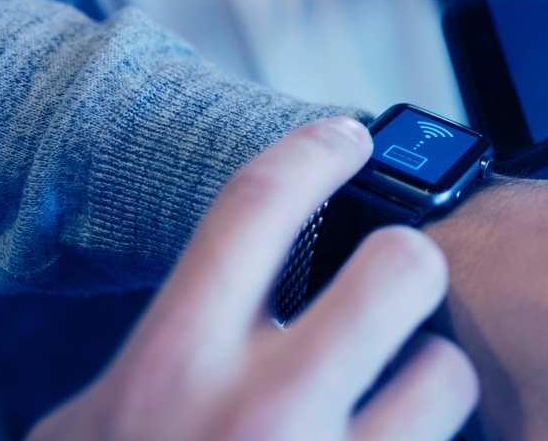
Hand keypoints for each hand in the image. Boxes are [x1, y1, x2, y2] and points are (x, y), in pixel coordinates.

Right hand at [28, 118, 477, 440]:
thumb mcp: (99, 421)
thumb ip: (172, 343)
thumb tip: (245, 266)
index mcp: (175, 363)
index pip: (260, 204)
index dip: (314, 149)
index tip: (346, 136)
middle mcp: (261, 411)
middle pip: (400, 264)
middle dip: (404, 266)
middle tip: (392, 287)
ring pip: (449, 369)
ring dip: (430, 380)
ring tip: (392, 404)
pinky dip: (429, 440)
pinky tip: (395, 439)